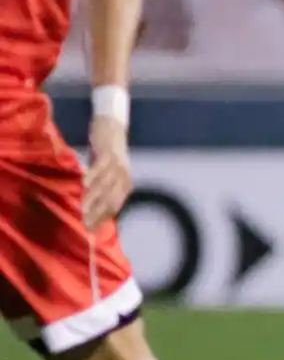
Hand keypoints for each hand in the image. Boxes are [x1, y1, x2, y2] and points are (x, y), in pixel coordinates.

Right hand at [82, 116, 131, 230]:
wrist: (111, 129)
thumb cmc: (105, 157)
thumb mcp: (106, 176)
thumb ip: (100, 192)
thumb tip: (90, 211)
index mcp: (125, 185)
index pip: (114, 207)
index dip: (102, 219)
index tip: (89, 229)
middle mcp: (124, 178)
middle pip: (111, 200)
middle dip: (98, 213)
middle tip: (85, 223)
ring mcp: (118, 166)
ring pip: (106, 186)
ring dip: (93, 199)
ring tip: (82, 209)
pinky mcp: (110, 154)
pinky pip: (101, 167)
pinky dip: (93, 176)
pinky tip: (84, 184)